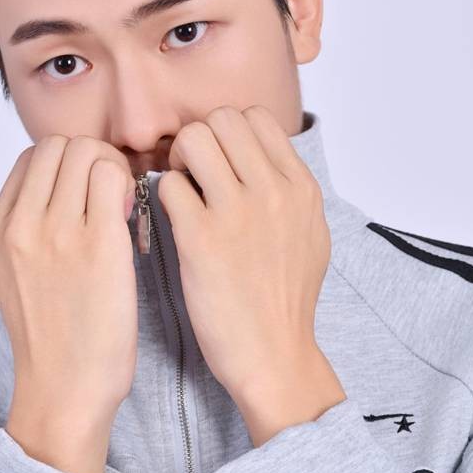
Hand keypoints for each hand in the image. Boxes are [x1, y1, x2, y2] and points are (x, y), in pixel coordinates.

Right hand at [0, 135, 138, 433]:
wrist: (65, 389)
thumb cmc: (54, 337)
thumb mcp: (20, 273)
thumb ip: (34, 226)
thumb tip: (75, 185)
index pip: (32, 157)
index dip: (67, 164)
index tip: (86, 191)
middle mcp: (21, 225)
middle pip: (60, 145)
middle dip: (92, 158)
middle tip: (111, 193)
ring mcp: (58, 233)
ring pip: (89, 152)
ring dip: (113, 170)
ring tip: (122, 208)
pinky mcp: (100, 245)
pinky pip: (115, 179)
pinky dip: (131, 188)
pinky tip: (135, 220)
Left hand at [157, 105, 343, 418]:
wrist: (274, 354)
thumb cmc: (285, 300)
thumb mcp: (310, 234)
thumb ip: (287, 191)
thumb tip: (258, 159)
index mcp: (301, 187)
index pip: (256, 118)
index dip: (228, 132)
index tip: (219, 161)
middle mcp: (274, 191)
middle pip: (221, 119)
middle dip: (199, 140)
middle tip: (191, 173)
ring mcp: (238, 213)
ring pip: (192, 141)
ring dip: (177, 161)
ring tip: (179, 193)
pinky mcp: (201, 239)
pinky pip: (168, 185)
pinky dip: (162, 197)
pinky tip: (171, 222)